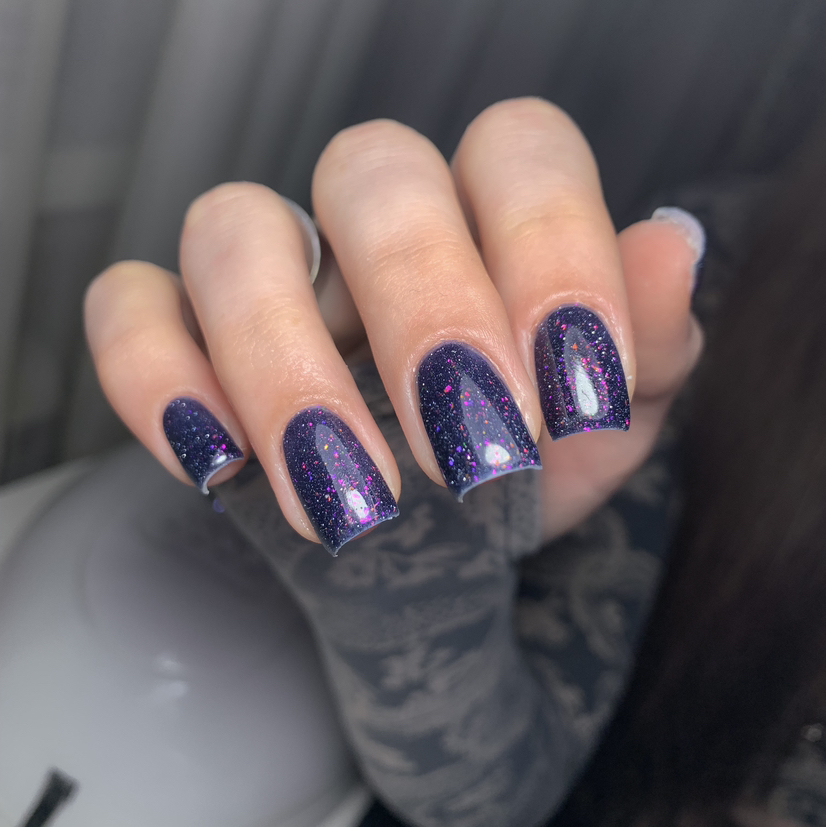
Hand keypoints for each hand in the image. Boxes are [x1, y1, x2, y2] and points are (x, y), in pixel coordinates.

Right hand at [84, 98, 702, 552]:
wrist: (430, 553)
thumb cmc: (517, 476)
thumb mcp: (598, 432)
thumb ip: (646, 350)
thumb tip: (672, 248)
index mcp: (485, 217)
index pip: (517, 148)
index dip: (553, 245)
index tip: (581, 390)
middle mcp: (370, 220)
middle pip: (372, 170)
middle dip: (425, 305)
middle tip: (474, 451)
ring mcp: (270, 268)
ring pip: (234, 231)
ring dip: (287, 364)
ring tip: (352, 496)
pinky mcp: (176, 329)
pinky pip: (129, 310)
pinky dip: (155, 378)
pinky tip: (217, 461)